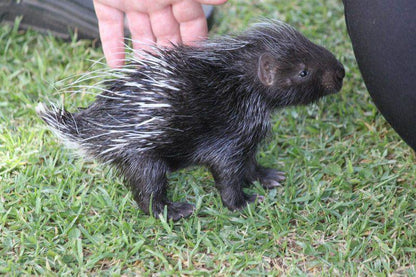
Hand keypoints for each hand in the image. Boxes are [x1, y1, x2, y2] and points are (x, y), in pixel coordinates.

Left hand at [93, 0, 227, 67]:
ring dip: (144, 53)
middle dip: (169, 51)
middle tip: (171, 74)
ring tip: (146, 74)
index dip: (195, 40)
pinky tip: (115, 64)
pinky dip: (112, 44)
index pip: (192, 21)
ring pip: (140, 32)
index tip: (196, 61)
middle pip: (166, 31)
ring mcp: (132, 0)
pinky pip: (110, 25)